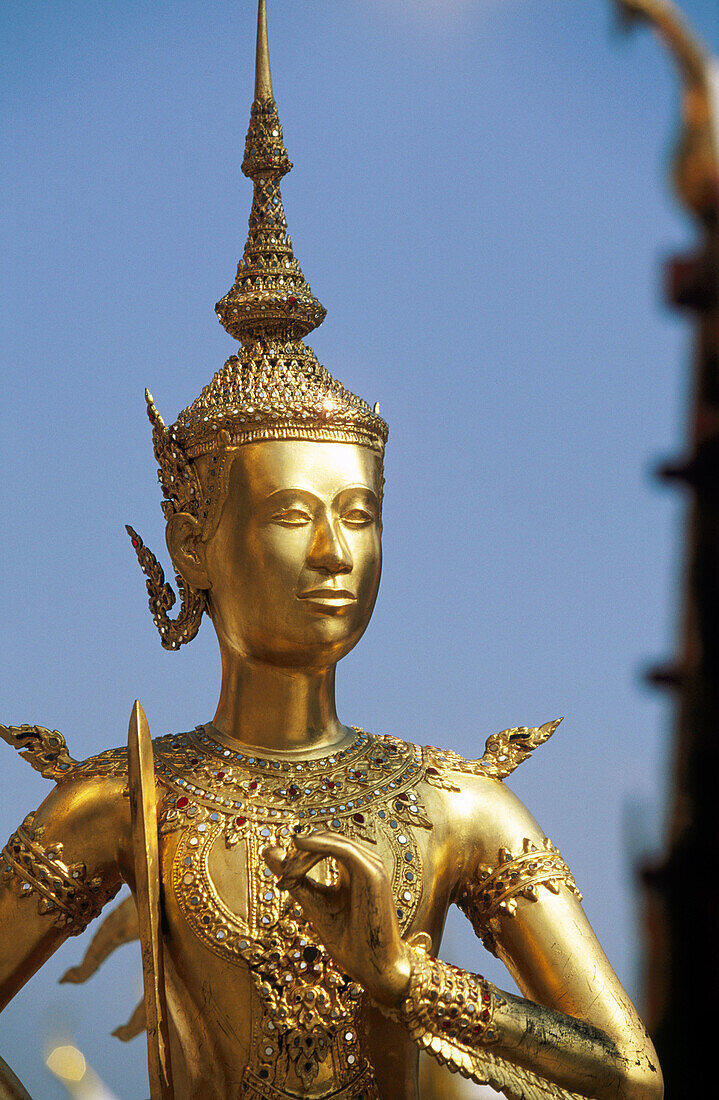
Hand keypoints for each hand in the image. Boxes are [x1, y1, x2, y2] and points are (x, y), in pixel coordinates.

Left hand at [264, 830, 411, 1006]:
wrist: (373, 968)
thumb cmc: (348, 940)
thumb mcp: (314, 904)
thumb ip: (295, 879)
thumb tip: (269, 851)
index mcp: (354, 868)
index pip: (323, 845)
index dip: (299, 855)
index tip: (283, 879)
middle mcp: (366, 862)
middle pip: (325, 839)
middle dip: (299, 853)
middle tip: (284, 876)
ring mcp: (371, 866)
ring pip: (332, 841)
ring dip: (304, 853)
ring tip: (289, 875)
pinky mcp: (372, 874)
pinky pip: (342, 850)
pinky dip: (318, 847)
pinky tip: (300, 847)